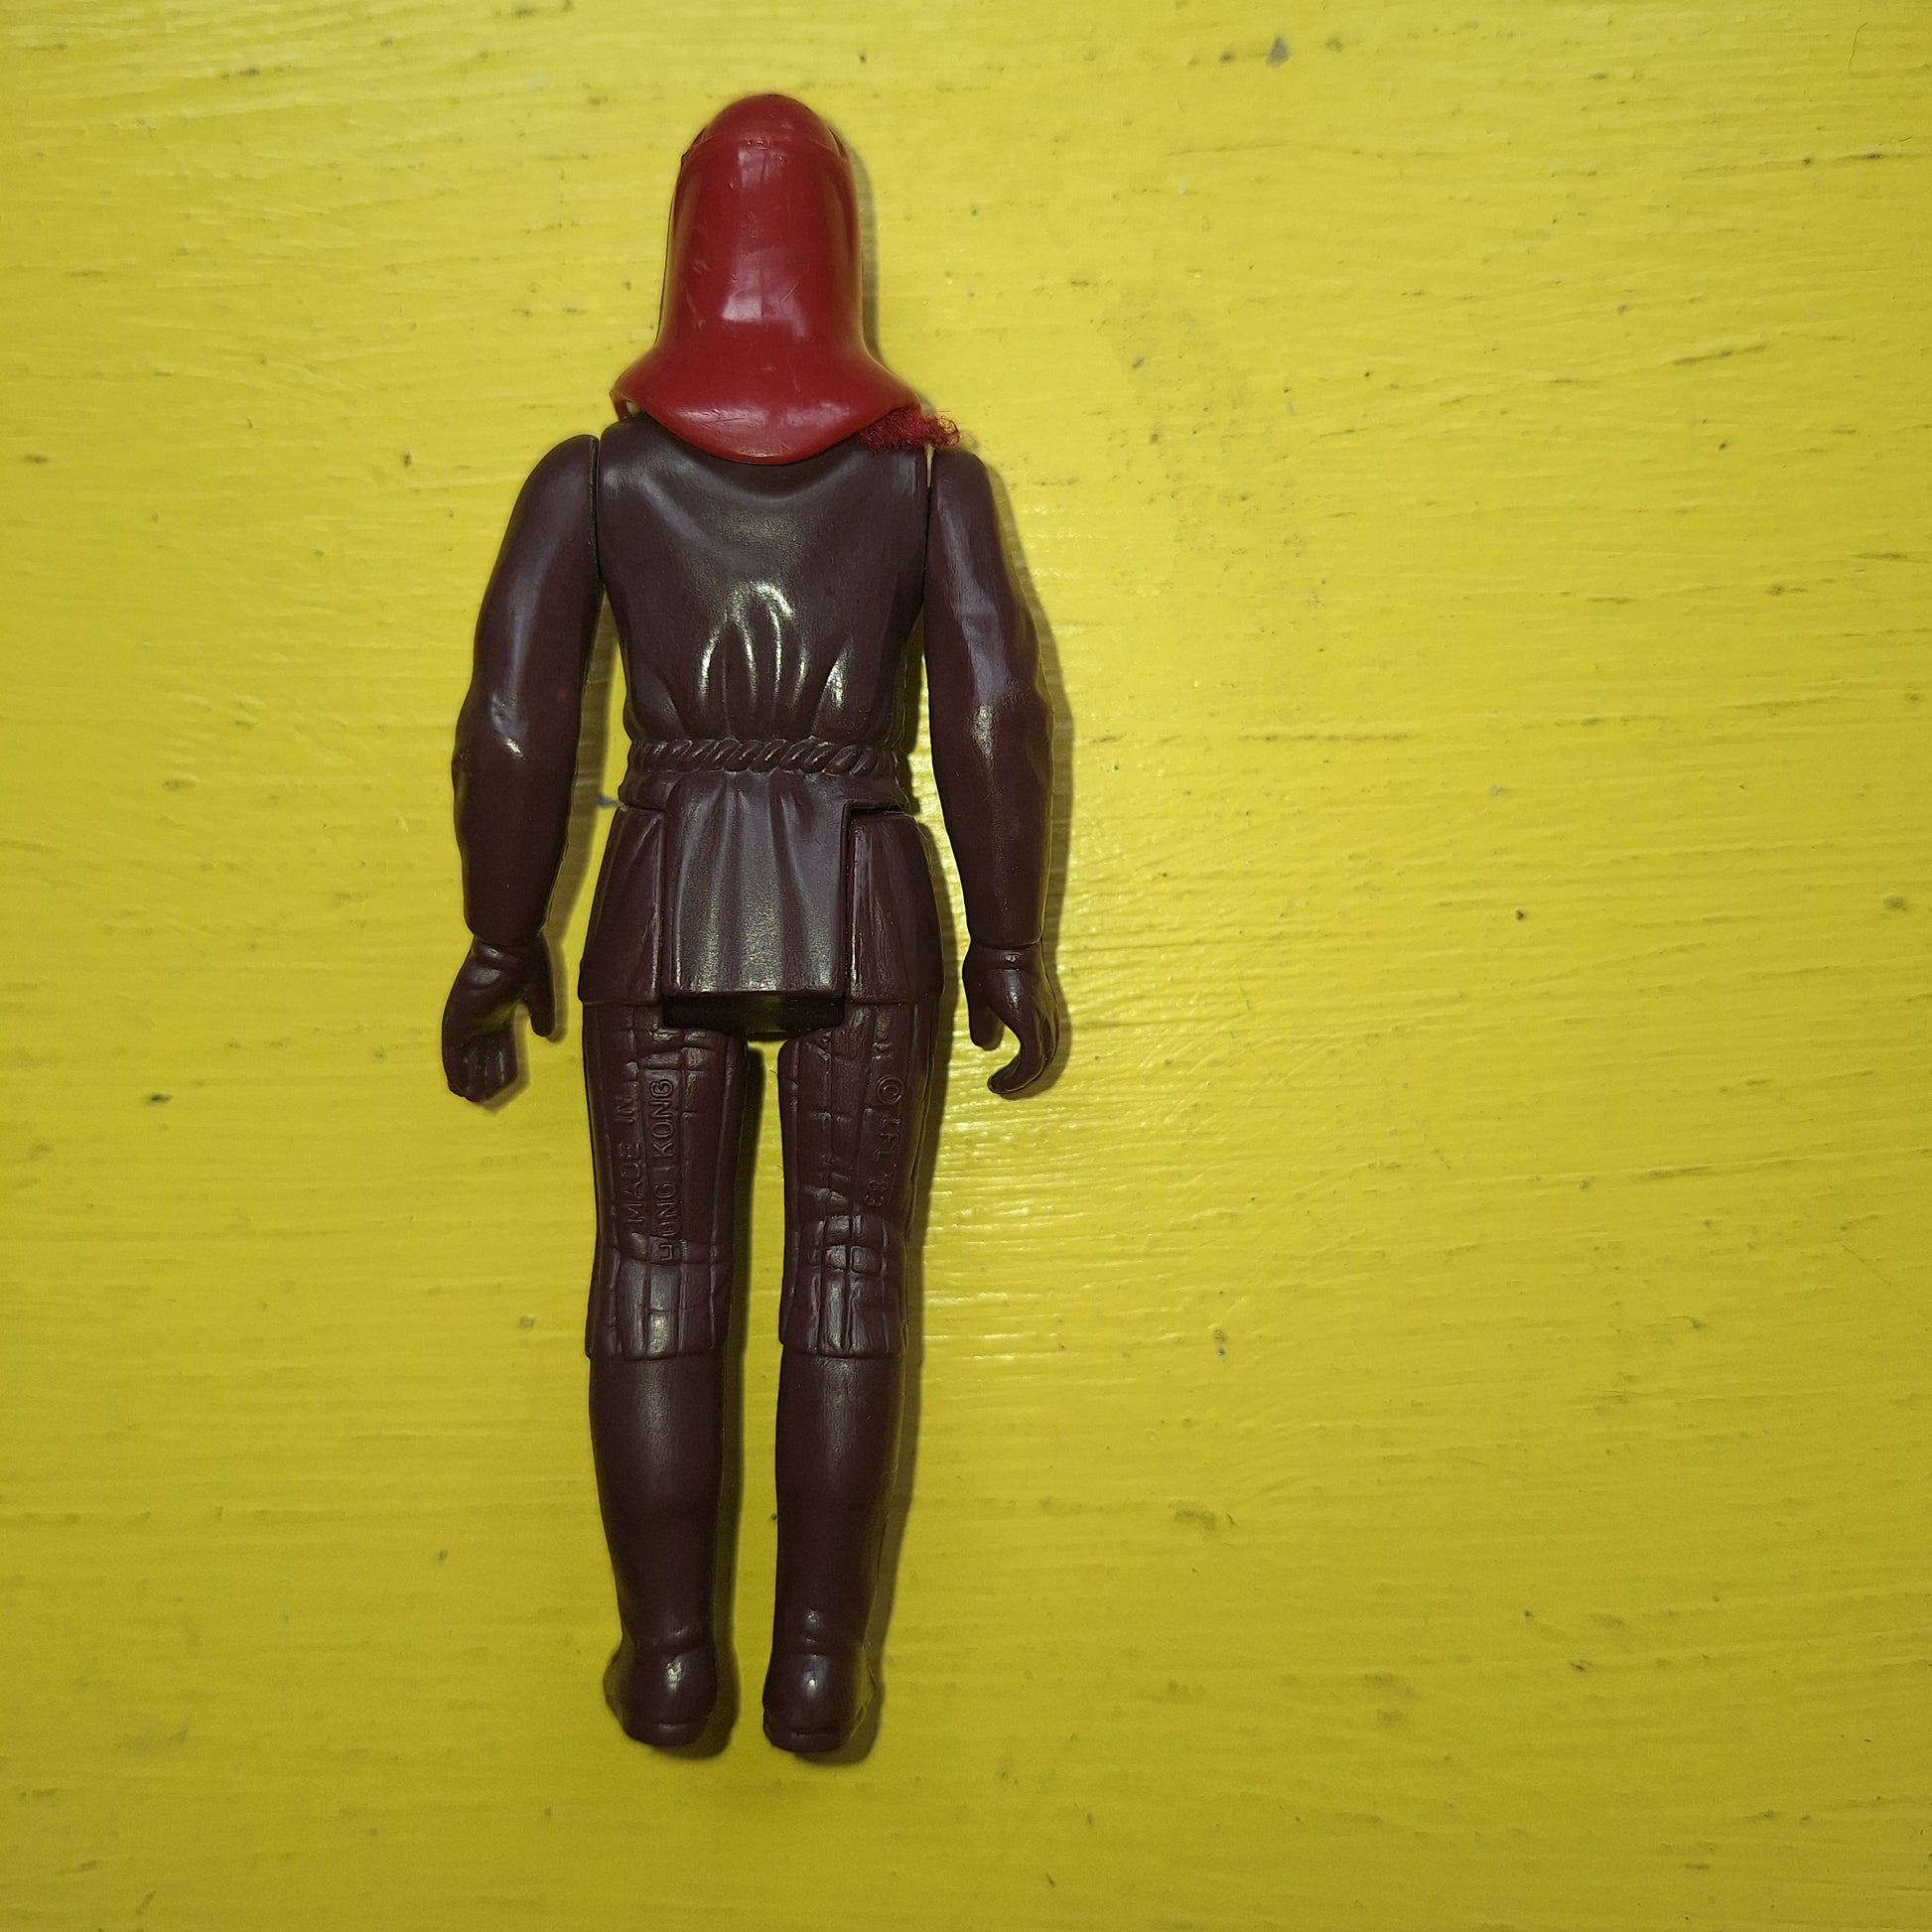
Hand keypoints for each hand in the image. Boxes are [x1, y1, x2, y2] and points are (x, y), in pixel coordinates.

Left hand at [441, 936, 556, 1103]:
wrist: (510, 944)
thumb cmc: (526, 961)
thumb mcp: (539, 995)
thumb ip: (541, 1016)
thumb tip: (545, 1036)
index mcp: (502, 1010)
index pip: (503, 1045)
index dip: (505, 1065)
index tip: (509, 1084)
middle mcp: (483, 1017)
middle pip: (485, 1055)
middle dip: (487, 1077)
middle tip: (489, 1099)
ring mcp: (469, 1018)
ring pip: (468, 1057)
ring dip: (471, 1079)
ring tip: (476, 1100)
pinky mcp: (457, 1018)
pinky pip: (452, 1051)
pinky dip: (455, 1070)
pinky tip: (459, 1088)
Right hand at [961, 941, 1058, 1096]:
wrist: (1002, 941)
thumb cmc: (992, 958)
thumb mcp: (983, 997)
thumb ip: (985, 1021)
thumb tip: (983, 1044)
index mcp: (1039, 1008)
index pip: (1042, 1044)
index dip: (1026, 1063)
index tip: (1006, 1074)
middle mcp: (1047, 1016)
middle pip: (1045, 1058)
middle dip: (1024, 1077)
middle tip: (1003, 1087)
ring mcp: (1042, 1021)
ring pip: (1040, 1065)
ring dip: (1019, 1082)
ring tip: (999, 1088)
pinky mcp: (1032, 1026)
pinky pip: (1031, 1064)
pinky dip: (1016, 1079)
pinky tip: (999, 1084)